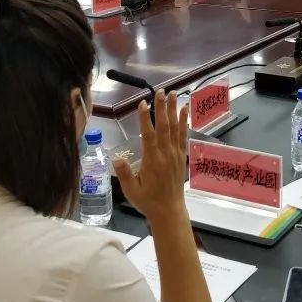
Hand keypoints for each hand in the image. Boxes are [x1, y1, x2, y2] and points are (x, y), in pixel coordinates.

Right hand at [113, 90, 187, 220]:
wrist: (169, 211)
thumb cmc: (147, 201)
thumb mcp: (131, 190)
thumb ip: (124, 173)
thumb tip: (116, 157)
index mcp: (152, 161)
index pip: (149, 135)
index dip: (146, 119)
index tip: (143, 103)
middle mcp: (165, 154)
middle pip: (164, 127)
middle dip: (162, 108)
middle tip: (161, 91)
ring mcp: (175, 154)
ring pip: (175, 128)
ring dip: (174, 110)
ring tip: (174, 94)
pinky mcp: (181, 156)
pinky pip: (183, 136)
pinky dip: (184, 122)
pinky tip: (185, 110)